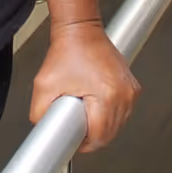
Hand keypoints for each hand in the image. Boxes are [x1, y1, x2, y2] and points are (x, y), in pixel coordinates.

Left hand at [29, 20, 139, 151]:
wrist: (80, 30)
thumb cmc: (67, 51)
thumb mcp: (43, 86)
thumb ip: (39, 114)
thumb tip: (45, 131)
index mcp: (106, 96)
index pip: (99, 137)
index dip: (83, 142)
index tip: (74, 137)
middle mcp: (123, 94)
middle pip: (110, 134)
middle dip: (92, 134)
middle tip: (76, 122)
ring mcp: (130, 90)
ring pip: (119, 125)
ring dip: (103, 125)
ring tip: (87, 111)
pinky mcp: (132, 86)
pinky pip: (123, 112)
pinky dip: (111, 114)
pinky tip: (98, 105)